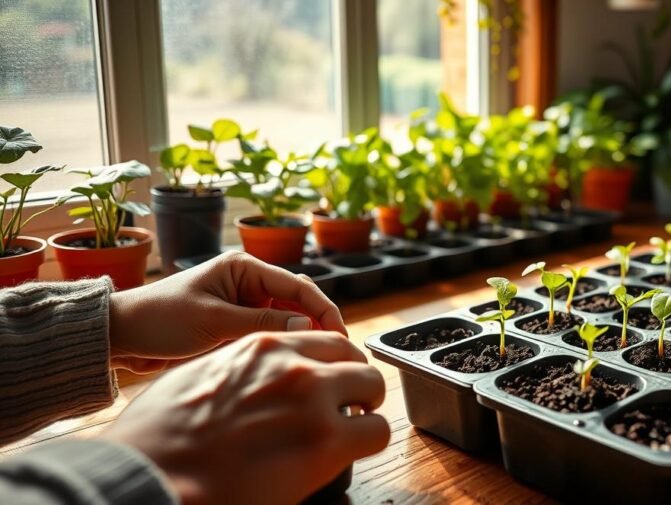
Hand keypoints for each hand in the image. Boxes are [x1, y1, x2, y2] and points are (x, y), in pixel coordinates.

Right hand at [102, 331, 388, 504]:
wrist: (148, 475)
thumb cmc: (158, 436)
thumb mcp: (200, 375)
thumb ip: (241, 367)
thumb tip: (256, 379)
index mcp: (263, 346)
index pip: (325, 339)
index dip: (333, 364)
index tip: (334, 383)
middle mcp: (294, 365)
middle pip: (356, 359)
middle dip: (356, 384)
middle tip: (347, 409)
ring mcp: (313, 400)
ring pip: (374, 388)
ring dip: (366, 410)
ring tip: (351, 432)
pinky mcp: (325, 441)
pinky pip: (377, 432)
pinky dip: (369, 441)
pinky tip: (350, 454)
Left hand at [109, 251, 344, 372]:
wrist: (122, 336)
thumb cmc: (161, 319)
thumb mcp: (214, 321)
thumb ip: (262, 325)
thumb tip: (307, 329)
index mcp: (244, 268)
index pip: (297, 286)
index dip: (323, 309)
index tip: (340, 334)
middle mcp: (247, 283)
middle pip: (296, 303)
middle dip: (316, 325)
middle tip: (334, 352)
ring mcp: (242, 305)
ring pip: (284, 322)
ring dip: (297, 338)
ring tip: (315, 360)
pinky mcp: (234, 326)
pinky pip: (267, 335)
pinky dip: (278, 347)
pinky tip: (289, 362)